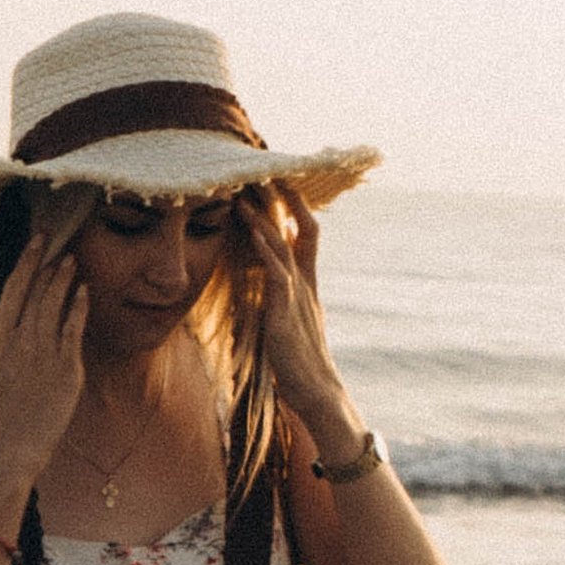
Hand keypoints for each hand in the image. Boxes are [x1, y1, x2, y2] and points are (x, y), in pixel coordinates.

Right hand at [0, 187, 95, 476]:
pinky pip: (72, 332)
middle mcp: (19, 342)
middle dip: (45, 264)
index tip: (36, 241)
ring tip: (72, 260)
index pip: (12, 290)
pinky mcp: (65, 371)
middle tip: (57, 240)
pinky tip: (83, 291)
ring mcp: (42, 355)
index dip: (26, 262)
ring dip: (62, 280)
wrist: (9, 445)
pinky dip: (77, 309)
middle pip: (34, 293)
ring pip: (53, 307)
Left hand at [236, 187, 353, 437]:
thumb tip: (267, 285)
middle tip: (261, 171)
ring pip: (283, 248)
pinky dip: (266, 251)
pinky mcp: (285, 314)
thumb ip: (280, 299)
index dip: (296, 206)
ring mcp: (297, 297)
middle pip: (297, 230)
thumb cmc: (299, 362)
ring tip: (246, 195)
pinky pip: (276, 274)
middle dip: (280, 200)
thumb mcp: (290, 321)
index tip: (280, 181)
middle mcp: (305, 284)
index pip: (307, 234)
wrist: (318, 393)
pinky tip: (253, 232)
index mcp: (307, 284)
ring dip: (264, 219)